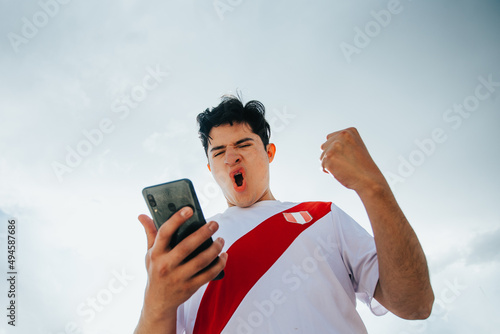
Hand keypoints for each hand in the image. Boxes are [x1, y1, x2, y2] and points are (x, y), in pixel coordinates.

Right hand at [137, 207, 226, 326]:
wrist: (158, 302)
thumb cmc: (155, 271)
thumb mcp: (150, 254)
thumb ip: (150, 233)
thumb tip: (142, 215)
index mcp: (156, 253)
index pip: (165, 233)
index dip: (176, 219)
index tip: (189, 209)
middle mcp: (166, 265)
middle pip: (186, 246)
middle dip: (203, 233)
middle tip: (214, 223)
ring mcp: (178, 278)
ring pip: (200, 261)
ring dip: (214, 249)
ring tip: (221, 239)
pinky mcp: (190, 287)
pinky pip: (208, 275)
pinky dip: (219, 264)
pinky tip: (224, 255)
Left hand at [320, 127, 386, 192]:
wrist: (369, 180)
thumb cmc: (362, 166)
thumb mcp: (355, 147)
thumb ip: (341, 143)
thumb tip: (321, 146)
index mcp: (348, 131)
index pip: (330, 138)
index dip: (337, 151)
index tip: (349, 156)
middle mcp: (341, 136)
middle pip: (324, 147)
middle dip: (332, 157)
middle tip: (347, 163)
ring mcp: (335, 146)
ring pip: (322, 157)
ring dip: (330, 165)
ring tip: (345, 167)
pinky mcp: (329, 158)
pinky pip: (322, 166)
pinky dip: (329, 172)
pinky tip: (341, 172)